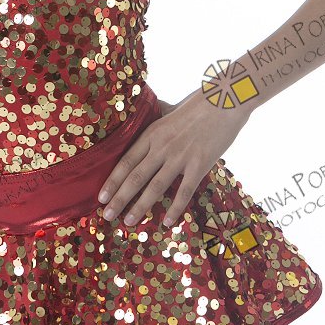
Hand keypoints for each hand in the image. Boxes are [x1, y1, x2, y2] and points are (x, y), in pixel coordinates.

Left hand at [97, 90, 254, 228]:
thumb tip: (141, 111)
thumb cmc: (197, 105)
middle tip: (107, 216)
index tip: (101, 196)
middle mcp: (162, 147)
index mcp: (152, 134)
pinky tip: (167, 222)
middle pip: (135, 176)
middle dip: (119, 198)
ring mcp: (180, 157)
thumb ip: (155, 119)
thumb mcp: (169, 110)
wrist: (224, 102)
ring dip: (140, 206)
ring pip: (155, 187)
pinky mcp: (199, 165)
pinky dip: (175, 208)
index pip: (126, 161)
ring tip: (129, 222)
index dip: (113, 181)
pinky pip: (184, 191)